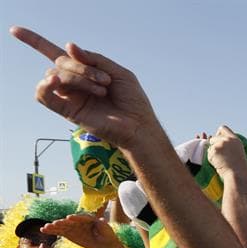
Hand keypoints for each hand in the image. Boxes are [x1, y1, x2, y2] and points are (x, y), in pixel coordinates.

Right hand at [10, 26, 157, 148]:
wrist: (138, 125)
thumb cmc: (132, 101)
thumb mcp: (118, 73)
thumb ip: (94, 59)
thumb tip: (67, 46)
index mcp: (84, 72)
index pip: (56, 55)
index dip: (34, 41)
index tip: (15, 30)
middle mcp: (74, 84)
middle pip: (60, 62)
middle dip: (82, 67)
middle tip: (105, 82)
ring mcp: (69, 97)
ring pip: (56, 75)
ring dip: (78, 78)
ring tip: (101, 90)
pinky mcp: (66, 111)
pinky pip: (43, 95)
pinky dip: (46, 84)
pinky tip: (56, 80)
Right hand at [42, 213, 116, 247]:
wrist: (102, 242)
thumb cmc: (106, 235)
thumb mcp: (107, 231)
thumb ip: (103, 226)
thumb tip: (102, 220)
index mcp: (89, 219)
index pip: (82, 218)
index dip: (76, 218)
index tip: (69, 217)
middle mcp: (78, 221)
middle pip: (69, 222)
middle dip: (62, 222)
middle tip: (55, 223)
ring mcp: (72, 227)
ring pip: (62, 226)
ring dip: (54, 226)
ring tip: (45, 227)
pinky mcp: (68, 232)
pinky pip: (59, 231)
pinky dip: (52, 231)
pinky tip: (43, 230)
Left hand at [207, 125, 246, 179]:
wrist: (238, 174)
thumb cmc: (239, 167)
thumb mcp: (237, 151)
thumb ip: (229, 144)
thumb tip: (218, 141)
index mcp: (235, 139)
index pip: (223, 128)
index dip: (219, 133)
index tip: (219, 140)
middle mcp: (227, 139)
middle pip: (214, 137)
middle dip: (214, 145)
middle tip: (221, 155)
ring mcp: (220, 144)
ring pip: (210, 146)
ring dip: (213, 153)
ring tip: (222, 161)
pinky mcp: (214, 150)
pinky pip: (209, 153)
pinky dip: (211, 159)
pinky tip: (219, 163)